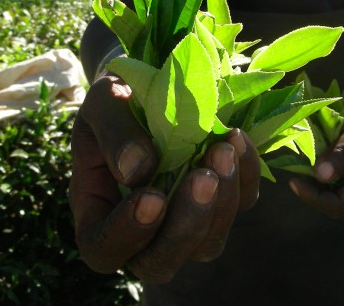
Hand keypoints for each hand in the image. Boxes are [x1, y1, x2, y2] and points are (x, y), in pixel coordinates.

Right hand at [69, 74, 259, 282]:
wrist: (153, 81)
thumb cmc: (117, 97)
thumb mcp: (103, 103)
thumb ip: (113, 134)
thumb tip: (139, 172)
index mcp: (98, 212)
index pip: (104, 249)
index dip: (127, 235)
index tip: (151, 196)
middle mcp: (142, 229)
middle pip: (160, 263)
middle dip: (186, 227)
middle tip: (202, 178)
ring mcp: (184, 219)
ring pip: (208, 244)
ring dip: (222, 203)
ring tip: (223, 149)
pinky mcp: (220, 199)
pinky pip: (241, 205)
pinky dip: (245, 176)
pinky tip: (237, 139)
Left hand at [288, 86, 343, 217]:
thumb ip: (343, 152)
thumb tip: (320, 176)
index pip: (339, 204)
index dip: (313, 198)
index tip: (293, 181)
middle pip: (333, 203)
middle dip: (312, 191)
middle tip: (294, 170)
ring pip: (331, 193)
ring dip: (314, 183)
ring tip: (301, 162)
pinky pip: (334, 181)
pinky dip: (320, 173)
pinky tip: (311, 158)